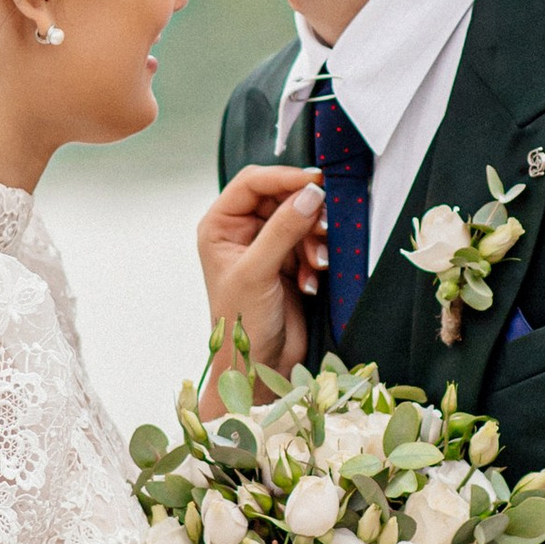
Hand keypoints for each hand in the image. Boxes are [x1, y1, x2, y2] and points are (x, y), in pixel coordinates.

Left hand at [196, 164, 324, 385]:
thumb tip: (310, 194)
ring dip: (314, 238)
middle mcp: (241, 231)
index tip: (316, 182)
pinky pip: (310, 242)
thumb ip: (283, 230)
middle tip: (324, 227)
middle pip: (281, 196)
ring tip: (317, 264)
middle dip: (305, 212)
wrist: (259, 366)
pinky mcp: (288, 262)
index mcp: (220, 225)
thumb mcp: (258, 272)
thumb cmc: (241, 323)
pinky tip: (311, 282)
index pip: (253, 182)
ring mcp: (266, 246)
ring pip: (300, 218)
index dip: (285, 177)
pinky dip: (316, 258)